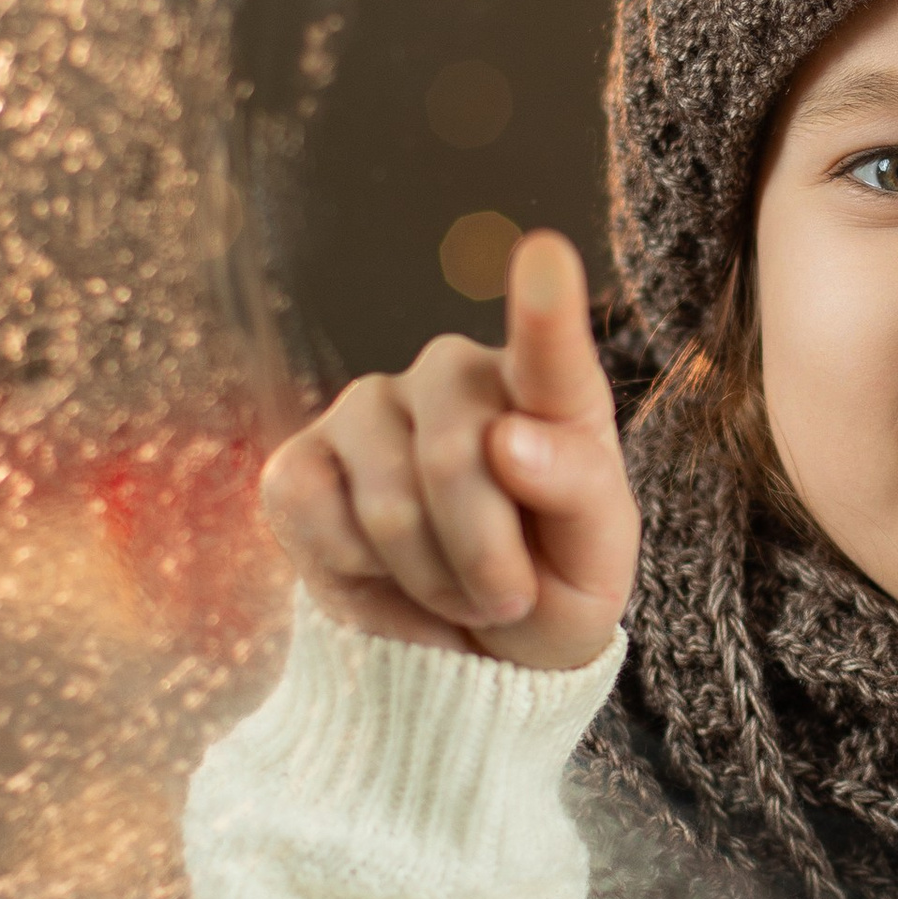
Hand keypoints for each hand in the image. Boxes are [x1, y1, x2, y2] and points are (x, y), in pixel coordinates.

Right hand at [259, 230, 638, 671]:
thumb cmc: (551, 579)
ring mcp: (369, 408)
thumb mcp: (598, 556)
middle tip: (508, 595)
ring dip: (433, 581)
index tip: (547, 254)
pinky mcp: (299, 461)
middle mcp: (455, 375)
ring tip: (459, 590)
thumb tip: (506, 436)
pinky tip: (389, 576)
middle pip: (457, 458)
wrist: (473, 644)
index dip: (544, 307)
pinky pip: (318, 523)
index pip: (548, 350)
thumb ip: (579, 487)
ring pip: (390, 505)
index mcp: (548, 390)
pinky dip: (363, 583)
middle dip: (486, 558)